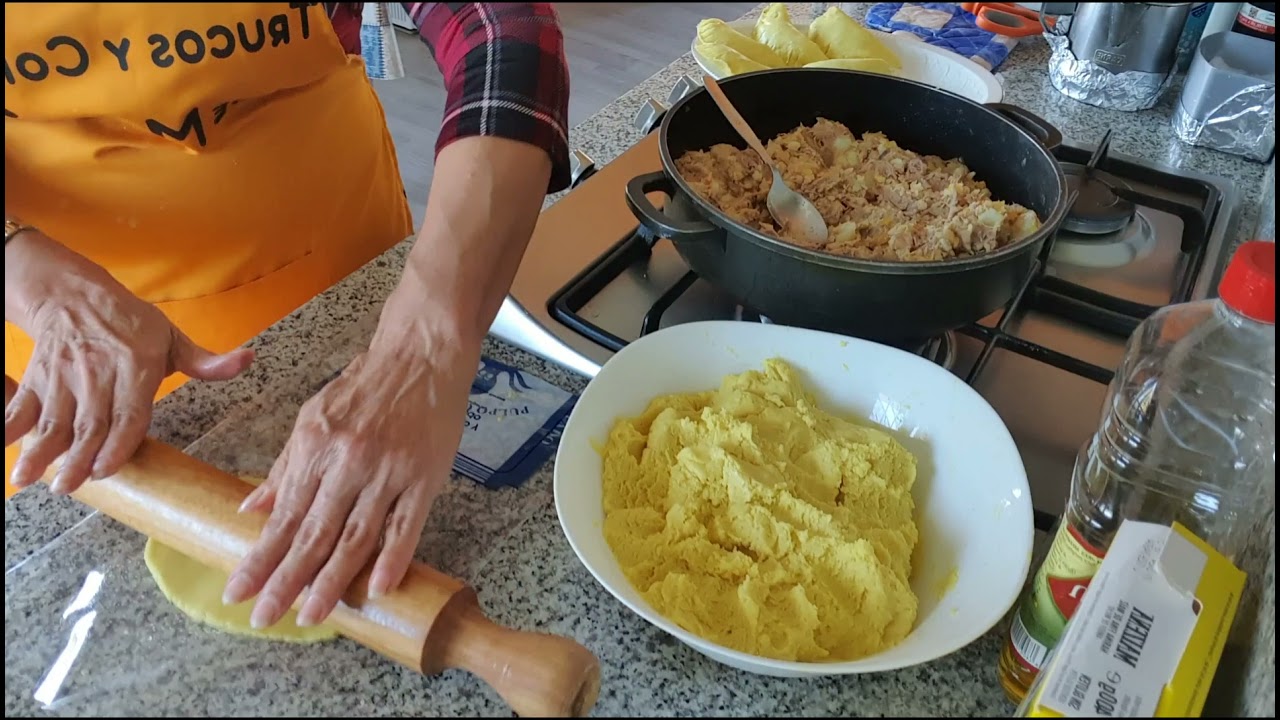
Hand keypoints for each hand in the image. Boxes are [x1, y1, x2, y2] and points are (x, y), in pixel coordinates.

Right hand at [4, 230, 253, 493]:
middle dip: (76, 457)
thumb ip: (205, 361)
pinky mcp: (36, 375)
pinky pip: (21, 404)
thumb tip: (247, 360)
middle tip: (69, 487)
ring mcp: (63, 375)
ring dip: (40, 450)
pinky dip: (10, 427)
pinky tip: (4, 449)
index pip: (128, 411)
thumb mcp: (171, 338)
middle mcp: (98, 372)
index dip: (117, 442)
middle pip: (88, 422)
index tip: (105, 470)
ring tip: (28, 479)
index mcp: (136, 365)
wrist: (73, 293)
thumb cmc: (129, 323)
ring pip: (52, 417)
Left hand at [222, 329, 476, 628]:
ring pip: (355, 537)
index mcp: (315, 447)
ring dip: (330, 581)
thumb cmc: (367, 385)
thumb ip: (287, 466)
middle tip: (264, 617)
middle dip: (284, 581)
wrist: (421, 353)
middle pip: (313, 534)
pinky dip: (392, 559)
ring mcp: (388, 471)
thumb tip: (252, 508)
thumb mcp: (313, 417)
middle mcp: (347, 462)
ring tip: (309, 616)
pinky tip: (376, 589)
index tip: (237, 591)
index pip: (283, 516)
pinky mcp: (424, 476)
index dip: (259, 558)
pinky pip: (406, 526)